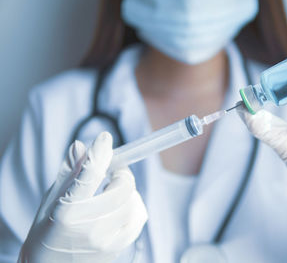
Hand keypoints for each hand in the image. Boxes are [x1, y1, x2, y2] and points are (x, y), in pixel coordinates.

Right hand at [18, 132, 147, 262]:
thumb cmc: (47, 232)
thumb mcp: (50, 201)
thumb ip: (69, 173)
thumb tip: (81, 146)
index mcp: (66, 212)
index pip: (88, 175)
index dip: (100, 153)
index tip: (105, 139)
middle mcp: (87, 227)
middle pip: (122, 188)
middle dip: (122, 173)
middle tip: (115, 170)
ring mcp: (104, 241)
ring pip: (133, 202)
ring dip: (128, 190)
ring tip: (114, 191)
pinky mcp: (116, 249)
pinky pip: (138, 219)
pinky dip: (135, 206)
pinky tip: (122, 206)